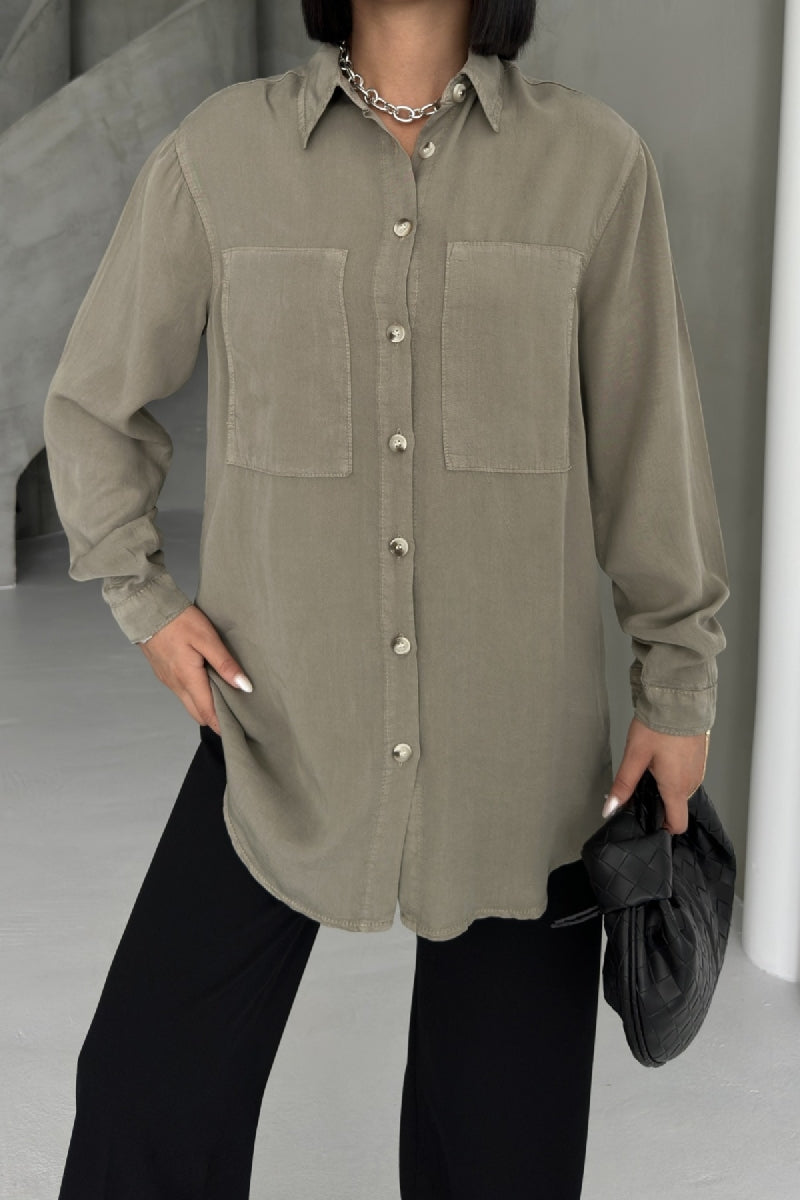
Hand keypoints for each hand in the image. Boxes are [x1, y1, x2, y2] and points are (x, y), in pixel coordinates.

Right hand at [138, 605, 251, 734]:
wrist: (147, 608)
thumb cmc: (179, 621)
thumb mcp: (208, 639)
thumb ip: (225, 664)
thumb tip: (244, 686)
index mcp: (188, 679)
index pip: (207, 713)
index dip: (222, 725)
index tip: (237, 731)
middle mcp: (175, 684)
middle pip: (198, 713)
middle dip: (215, 719)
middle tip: (236, 717)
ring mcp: (168, 679)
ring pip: (189, 703)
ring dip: (205, 707)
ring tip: (226, 701)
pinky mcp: (164, 672)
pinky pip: (182, 692)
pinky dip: (196, 695)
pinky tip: (208, 684)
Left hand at [601, 715, 709, 834]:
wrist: (678, 701)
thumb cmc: (658, 727)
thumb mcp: (634, 757)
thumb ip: (624, 785)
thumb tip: (610, 808)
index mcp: (676, 787)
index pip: (678, 824)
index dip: (663, 828)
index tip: (648, 821)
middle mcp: (692, 782)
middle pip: (677, 806)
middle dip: (659, 802)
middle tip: (640, 787)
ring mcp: (698, 770)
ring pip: (681, 790)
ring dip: (666, 786)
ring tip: (650, 768)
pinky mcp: (699, 758)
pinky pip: (687, 775)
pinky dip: (674, 774)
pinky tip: (662, 758)